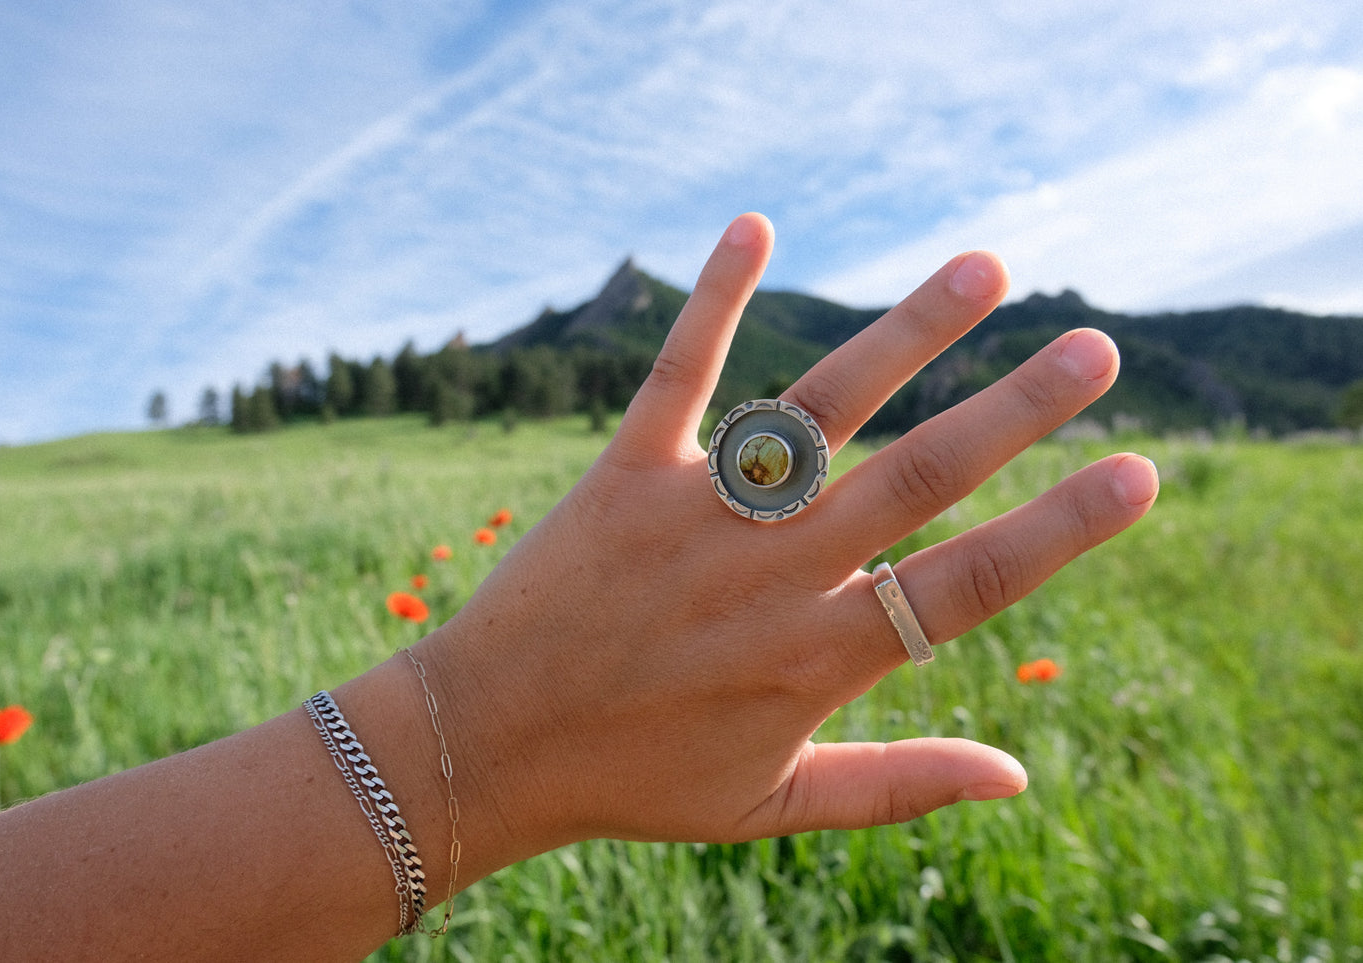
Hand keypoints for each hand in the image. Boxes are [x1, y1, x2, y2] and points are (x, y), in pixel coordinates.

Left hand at [419, 213, 1157, 871]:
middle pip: (915, 478)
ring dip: (906, 335)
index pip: (967, 585)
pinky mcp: (625, 473)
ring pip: (819, 409)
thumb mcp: (775, 806)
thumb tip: (1021, 777)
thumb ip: (901, 785)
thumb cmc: (635, 780)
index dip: (1059, 531)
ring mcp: (697, 515)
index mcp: (817, 657)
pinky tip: (755, 225)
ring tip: (983, 269)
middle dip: (1015, 411)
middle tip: (1095, 348)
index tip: (1135, 474)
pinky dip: (714, 298)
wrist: (486, 747)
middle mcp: (770, 575)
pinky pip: (679, 374)